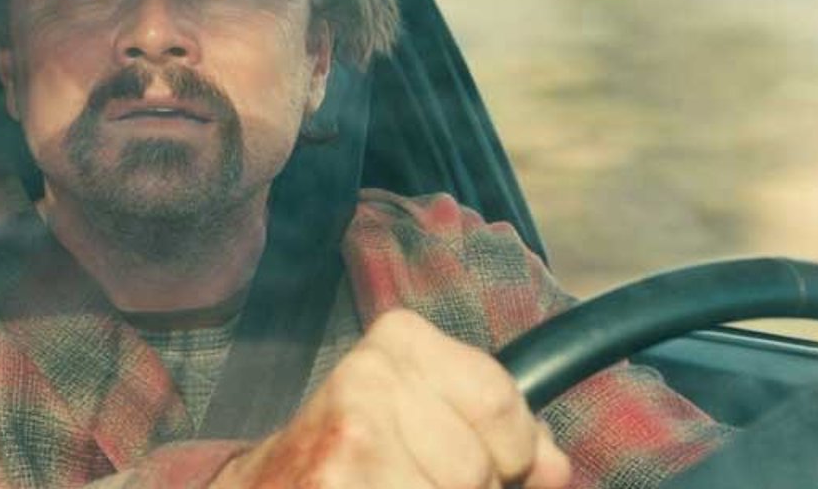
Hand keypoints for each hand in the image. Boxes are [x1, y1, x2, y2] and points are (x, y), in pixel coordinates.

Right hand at [211, 308, 571, 488]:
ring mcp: (352, 440)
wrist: (262, 485)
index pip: (500, 399)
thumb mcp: (419, 417)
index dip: (508, 451)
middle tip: (416, 481)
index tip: (475, 459)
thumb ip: (497, 432)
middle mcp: (369, 379)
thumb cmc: (345, 457)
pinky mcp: (340, 482)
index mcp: (397, 342)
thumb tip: (555, 465)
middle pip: (480, 467)